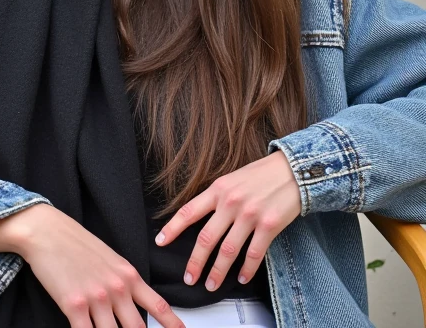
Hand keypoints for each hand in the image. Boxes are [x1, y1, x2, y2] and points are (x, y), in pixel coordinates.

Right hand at [0, 204, 184, 327]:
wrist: (47, 231)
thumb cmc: (76, 243)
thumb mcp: (109, 259)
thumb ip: (122, 282)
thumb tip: (130, 306)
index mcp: (128, 275)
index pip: (158, 306)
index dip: (172, 324)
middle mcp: (117, 288)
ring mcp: (97, 298)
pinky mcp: (75, 306)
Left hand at [155, 151, 300, 292]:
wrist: (293, 169)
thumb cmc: (261, 174)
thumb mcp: (232, 179)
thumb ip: (217, 197)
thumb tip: (201, 217)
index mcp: (219, 189)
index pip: (189, 211)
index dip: (173, 228)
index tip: (160, 242)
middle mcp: (231, 203)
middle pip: (207, 238)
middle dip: (196, 262)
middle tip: (189, 278)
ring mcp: (250, 215)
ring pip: (228, 251)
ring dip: (218, 272)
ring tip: (211, 284)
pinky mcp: (269, 226)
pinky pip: (254, 254)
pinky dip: (246, 270)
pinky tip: (242, 278)